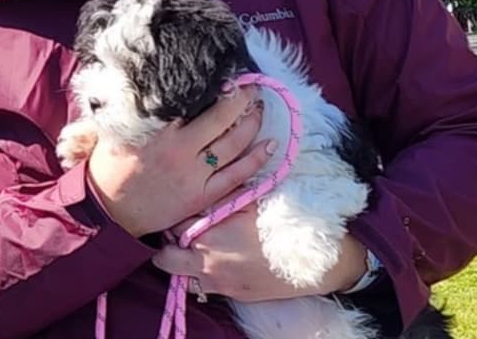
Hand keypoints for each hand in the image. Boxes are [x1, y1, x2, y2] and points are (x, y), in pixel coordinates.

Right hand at [86, 83, 273, 236]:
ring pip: (235, 143)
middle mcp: (180, 150)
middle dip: (241, 98)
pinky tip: (270, 145)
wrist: (108, 210)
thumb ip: (133, 109)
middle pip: (221, 117)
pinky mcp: (202, 195)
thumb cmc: (110, 166)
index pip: (194, 100)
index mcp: (158, 131)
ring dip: (252, 123)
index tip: (227, 75)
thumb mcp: (115, 129)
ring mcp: (194, 174)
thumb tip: (149, 83)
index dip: (214, 86)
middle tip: (251, 87)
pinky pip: (237, 176)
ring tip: (259, 108)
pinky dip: (256, 160)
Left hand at [152, 205, 369, 301]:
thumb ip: (221, 196)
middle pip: (165, 257)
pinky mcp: (229, 294)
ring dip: (179, 263)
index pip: (173, 224)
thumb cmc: (279, 226)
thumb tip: (204, 182)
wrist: (310, 260)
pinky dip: (197, 277)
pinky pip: (200, 288)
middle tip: (173, 235)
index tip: (176, 212)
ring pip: (179, 276)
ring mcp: (217, 281)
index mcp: (209, 234)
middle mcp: (206, 260)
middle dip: (165, 245)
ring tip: (188, 250)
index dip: (172, 217)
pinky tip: (207, 264)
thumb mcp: (248, 202)